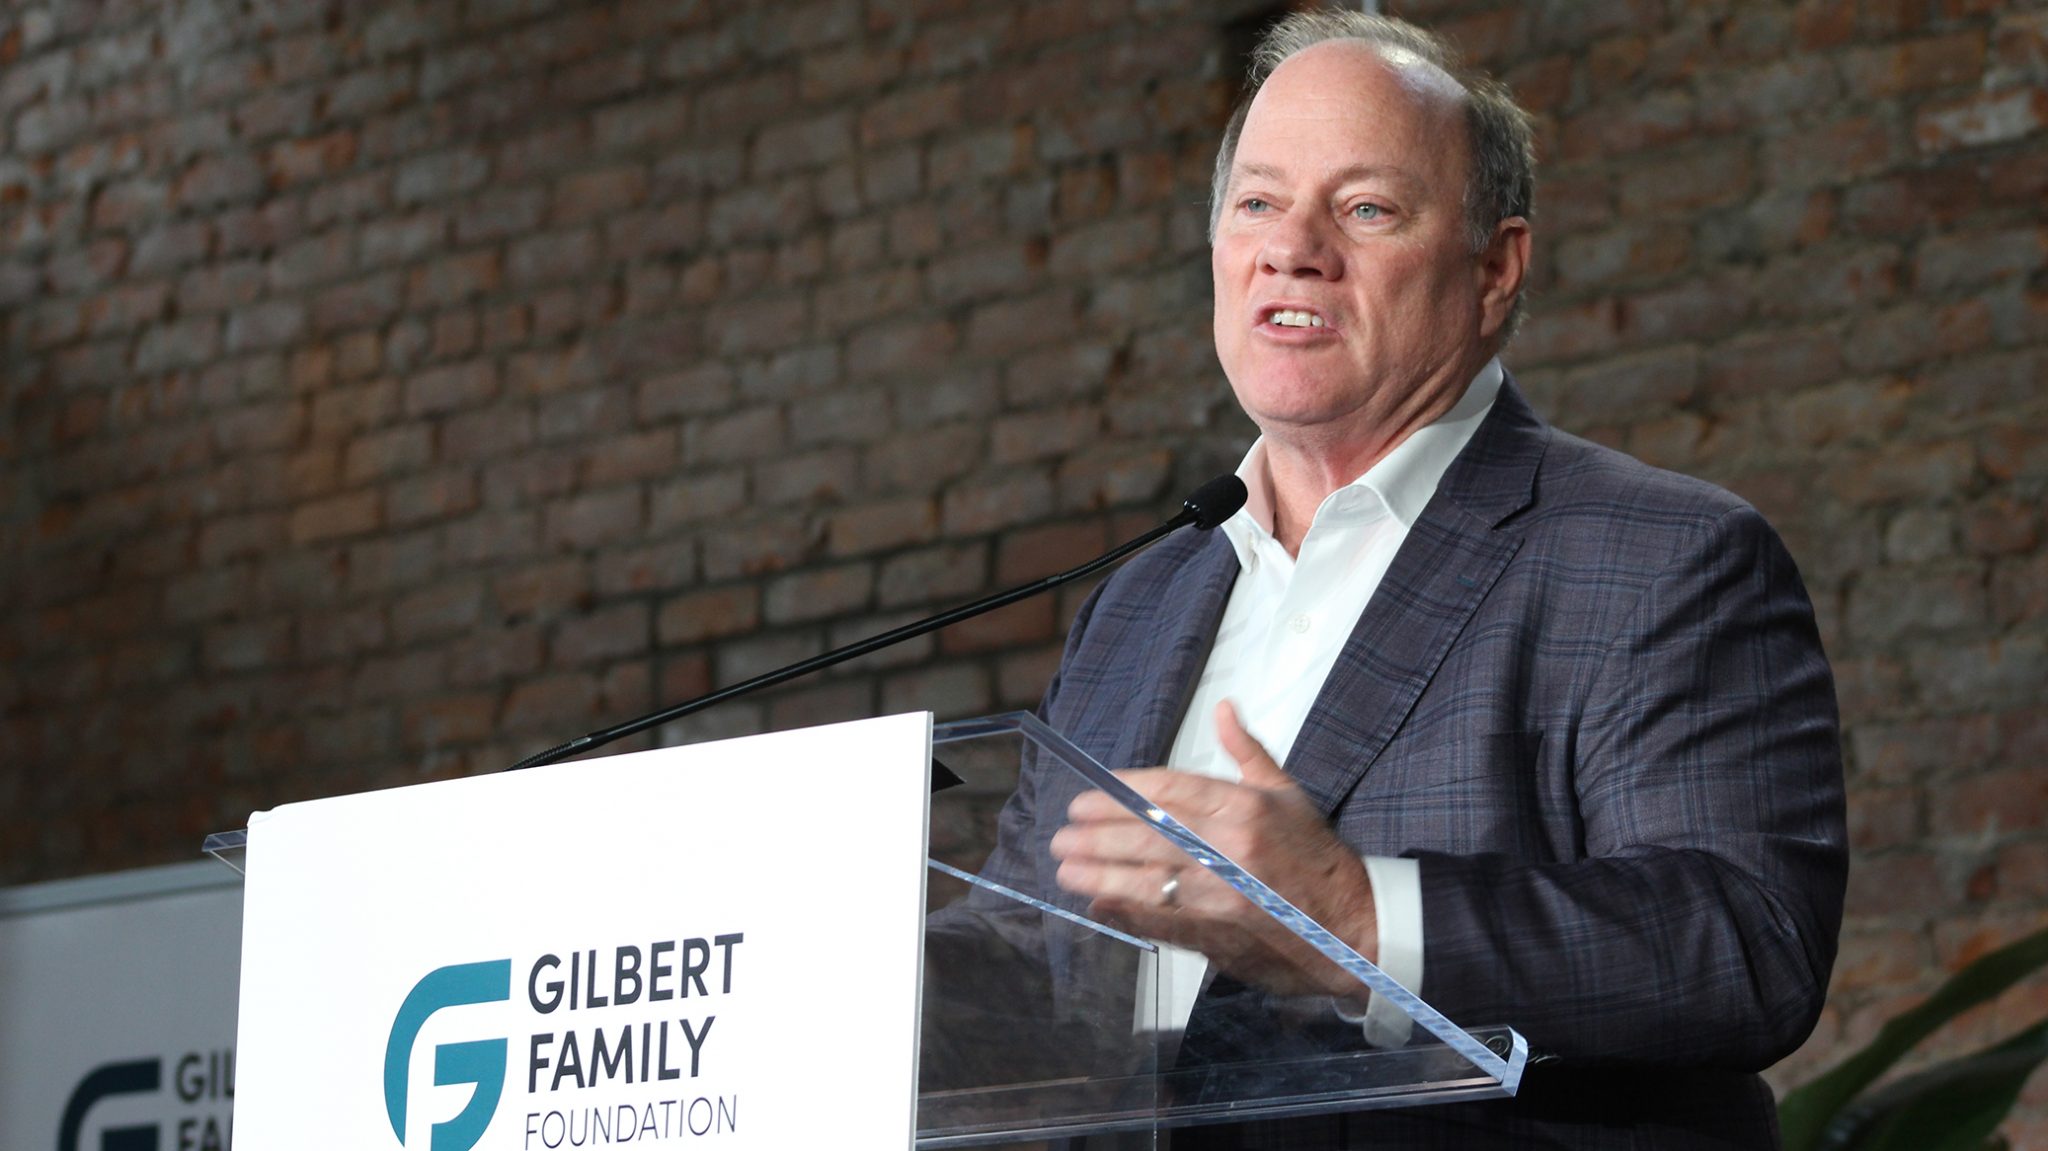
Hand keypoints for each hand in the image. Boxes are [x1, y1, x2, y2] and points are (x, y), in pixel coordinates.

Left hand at [1048, 701, 1379, 1002]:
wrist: (1355, 928)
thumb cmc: (1317, 859)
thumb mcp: (1289, 795)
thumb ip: (1248, 752)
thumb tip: (1224, 708)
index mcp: (1248, 807)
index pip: (1171, 789)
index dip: (1121, 792)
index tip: (1088, 796)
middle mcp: (1234, 848)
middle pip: (1149, 833)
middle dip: (1098, 833)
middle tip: (1064, 832)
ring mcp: (1225, 895)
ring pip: (1149, 879)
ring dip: (1100, 873)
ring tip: (1066, 867)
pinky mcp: (1222, 934)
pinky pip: (1164, 921)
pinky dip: (1127, 912)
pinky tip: (1099, 903)